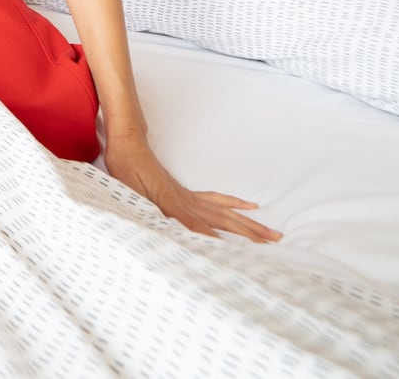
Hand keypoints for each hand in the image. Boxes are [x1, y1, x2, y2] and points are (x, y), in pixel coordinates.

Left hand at [104, 136, 280, 242]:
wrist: (127, 142)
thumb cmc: (124, 167)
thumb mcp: (129, 189)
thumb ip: (145, 206)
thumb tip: (162, 225)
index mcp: (170, 201)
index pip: (194, 225)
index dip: (209, 240)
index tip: (229, 256)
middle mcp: (185, 199)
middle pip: (222, 219)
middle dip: (247, 233)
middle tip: (274, 242)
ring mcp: (188, 195)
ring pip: (224, 211)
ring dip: (248, 223)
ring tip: (270, 233)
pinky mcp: (185, 192)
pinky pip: (215, 200)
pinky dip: (232, 203)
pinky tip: (247, 206)